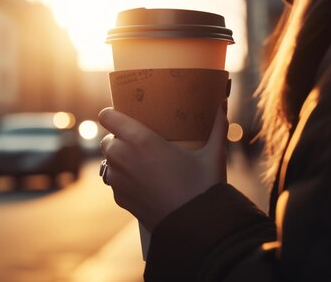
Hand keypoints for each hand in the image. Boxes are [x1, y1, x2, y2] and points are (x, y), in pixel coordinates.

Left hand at [98, 103, 228, 231]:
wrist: (193, 228)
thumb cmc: (203, 187)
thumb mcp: (213, 154)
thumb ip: (218, 126)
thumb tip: (223, 103)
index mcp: (139, 140)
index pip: (107, 116)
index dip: (113, 114)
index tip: (125, 115)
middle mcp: (122, 157)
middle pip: (107, 139)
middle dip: (119, 138)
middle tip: (140, 139)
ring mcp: (118, 180)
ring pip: (108, 161)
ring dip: (120, 159)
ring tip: (142, 161)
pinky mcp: (119, 198)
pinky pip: (115, 181)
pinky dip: (125, 178)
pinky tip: (145, 181)